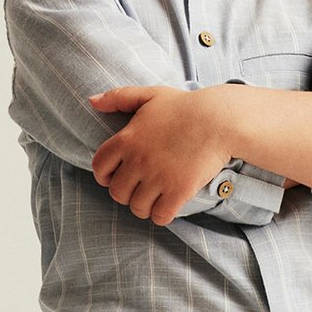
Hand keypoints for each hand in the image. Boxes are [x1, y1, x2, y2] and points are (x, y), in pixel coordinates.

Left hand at [88, 85, 237, 226]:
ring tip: (154, 198)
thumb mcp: (150, 95)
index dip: (105, 176)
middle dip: (126, 193)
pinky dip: (161, 215)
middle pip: (117, 193)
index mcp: (126, 139)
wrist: (219, 119)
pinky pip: (160, 216)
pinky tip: (168, 206)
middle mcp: (138, 160)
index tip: (116, 176)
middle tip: (139, 188)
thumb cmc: (185, 106)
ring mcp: (158, 178)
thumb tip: (92, 101)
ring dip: (143, 206)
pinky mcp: (178, 191)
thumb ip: (118, 97)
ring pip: (137, 208)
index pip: (100, 168)